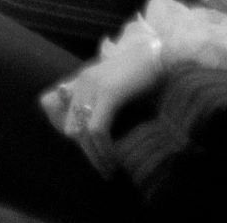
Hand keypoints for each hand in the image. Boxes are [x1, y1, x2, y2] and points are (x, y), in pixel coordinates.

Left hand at [39, 36, 165, 173]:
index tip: (96, 155)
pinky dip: (104, 148)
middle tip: (104, 168)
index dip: (78, 140)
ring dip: (96, 155)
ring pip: (83, 132)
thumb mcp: (118, 90)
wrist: (162, 56)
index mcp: (82, 82)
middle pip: (72, 127)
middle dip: (87, 151)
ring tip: (110, 170)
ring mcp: (93, 87)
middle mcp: (82, 83)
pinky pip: (97, 129)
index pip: (64, 116)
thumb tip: (102, 135)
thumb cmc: (147, 76)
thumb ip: (105, 106)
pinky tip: (115, 159)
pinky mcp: (108, 94)